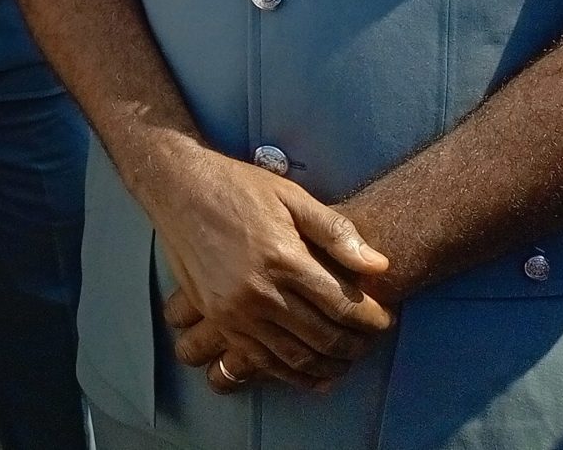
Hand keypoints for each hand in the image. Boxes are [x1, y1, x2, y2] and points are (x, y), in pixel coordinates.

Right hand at [139, 147, 393, 387]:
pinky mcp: (218, 320)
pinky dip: (292, 375)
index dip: (372, 319)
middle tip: (371, 341)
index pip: (343, 305)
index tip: (385, 320)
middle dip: (356, 345)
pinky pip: (261, 361)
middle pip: (323, 337)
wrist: (177, 189)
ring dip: (329, 366)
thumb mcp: (292, 197)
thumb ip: (336, 232)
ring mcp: (235, 312)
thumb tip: (380, 266)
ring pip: (295, 357)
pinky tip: (312, 374)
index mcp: (284, 259)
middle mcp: (260, 292)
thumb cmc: (238, 187)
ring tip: (348, 360)